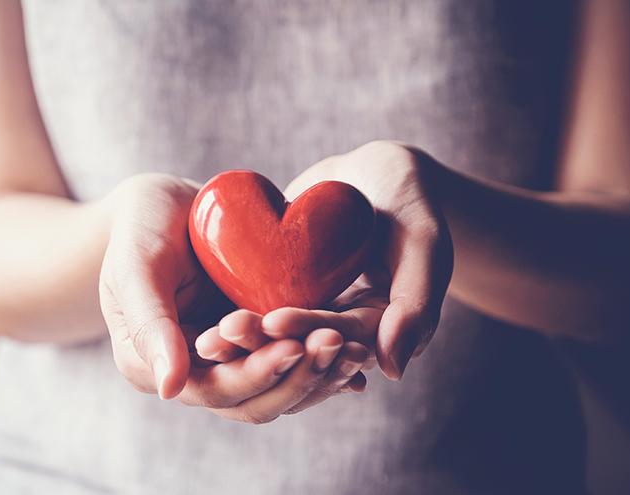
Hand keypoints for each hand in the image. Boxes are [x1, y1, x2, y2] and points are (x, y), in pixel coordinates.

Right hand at [99, 173, 362, 422]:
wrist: (162, 204)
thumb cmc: (139, 226)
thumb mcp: (136, 265)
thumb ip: (148, 323)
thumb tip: (170, 388)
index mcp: (156, 368)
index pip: (215, 390)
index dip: (256, 374)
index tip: (293, 347)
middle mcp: (195, 374)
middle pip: (256, 400)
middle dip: (299, 377)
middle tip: (337, 345)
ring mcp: (229, 360)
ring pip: (281, 387)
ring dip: (320, 374)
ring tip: (357, 351)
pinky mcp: (257, 341)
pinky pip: (293, 359)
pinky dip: (324, 360)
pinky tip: (359, 349)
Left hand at [207, 142, 452, 380]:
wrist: (378, 172)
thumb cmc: (412, 199)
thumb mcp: (425, 242)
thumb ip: (417, 302)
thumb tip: (392, 369)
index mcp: (382, 329)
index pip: (342, 338)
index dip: (307, 330)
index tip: (272, 319)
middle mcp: (344, 329)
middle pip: (303, 343)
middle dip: (264, 342)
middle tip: (223, 333)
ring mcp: (314, 313)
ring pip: (277, 335)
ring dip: (245, 339)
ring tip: (208, 335)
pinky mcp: (288, 294)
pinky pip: (261, 308)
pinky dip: (237, 314)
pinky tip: (205, 316)